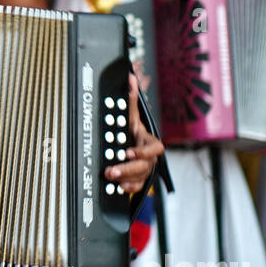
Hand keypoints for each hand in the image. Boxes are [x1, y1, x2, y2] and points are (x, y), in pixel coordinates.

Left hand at [104, 73, 164, 194]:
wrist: (132, 148)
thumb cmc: (133, 132)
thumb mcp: (131, 117)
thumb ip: (131, 100)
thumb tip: (130, 78)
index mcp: (149, 142)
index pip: (155, 148)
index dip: (142, 152)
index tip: (127, 152)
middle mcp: (149, 158)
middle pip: (145, 166)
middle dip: (128, 169)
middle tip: (111, 170)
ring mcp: (145, 170)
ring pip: (140, 177)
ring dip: (125, 178)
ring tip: (110, 176)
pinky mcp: (138, 180)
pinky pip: (138, 187)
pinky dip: (129, 188)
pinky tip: (119, 186)